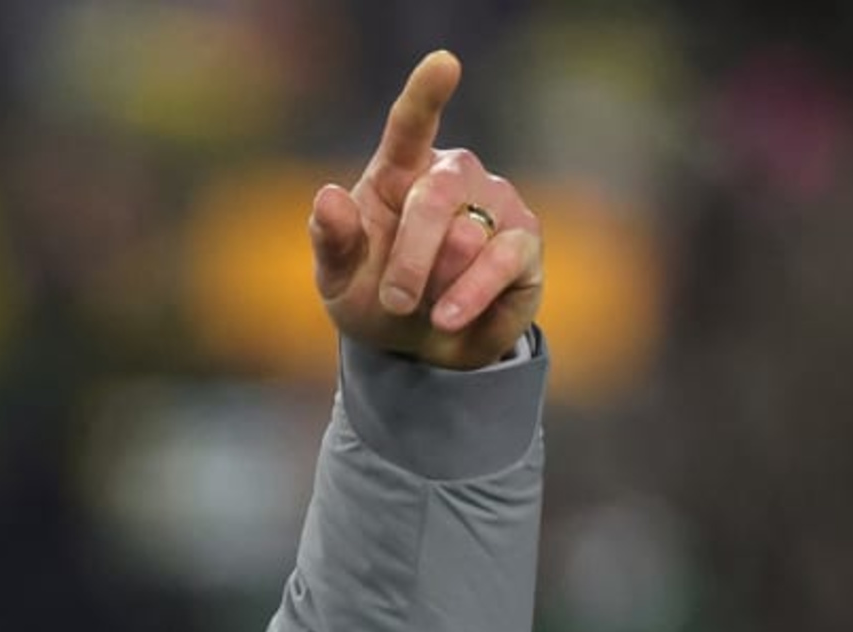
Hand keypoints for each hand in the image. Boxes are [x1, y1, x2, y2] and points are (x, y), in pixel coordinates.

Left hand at [309, 51, 543, 369]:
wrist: (420, 346)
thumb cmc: (375, 296)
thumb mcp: (338, 278)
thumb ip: (332, 241)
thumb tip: (327, 197)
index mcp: (400, 170)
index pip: (411, 124)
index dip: (427, 94)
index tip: (443, 64)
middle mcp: (453, 175)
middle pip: (435, 197)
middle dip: (409, 259)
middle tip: (394, 301)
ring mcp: (495, 202)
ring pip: (464, 238)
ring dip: (435, 286)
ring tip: (427, 305)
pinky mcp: (525, 240)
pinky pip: (500, 261)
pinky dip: (468, 296)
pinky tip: (448, 319)